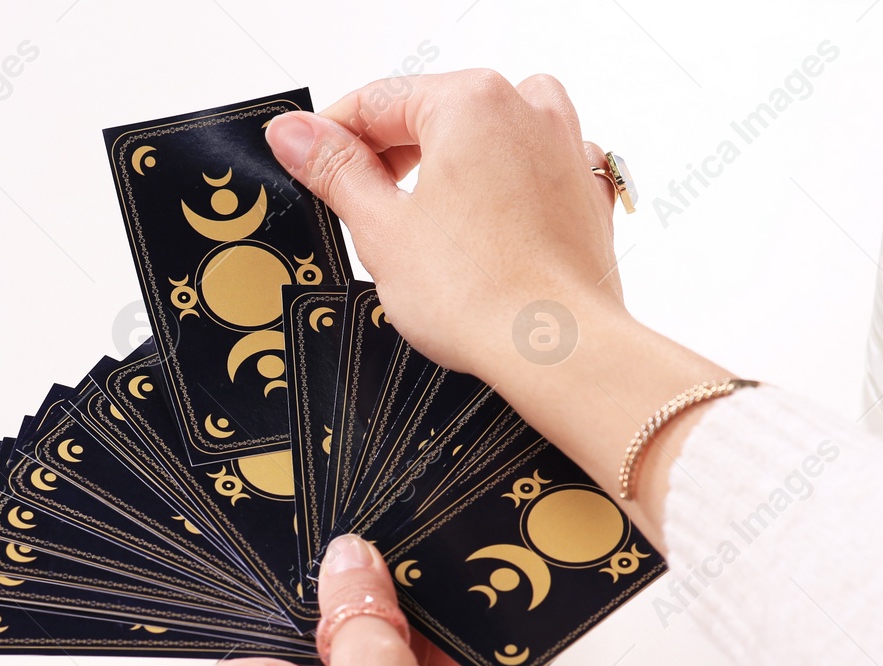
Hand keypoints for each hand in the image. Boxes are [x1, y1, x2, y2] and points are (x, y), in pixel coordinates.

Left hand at [195, 533, 485, 665]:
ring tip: (443, 616)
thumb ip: (361, 607)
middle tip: (408, 584)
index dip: (320, 591)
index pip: (268, 625)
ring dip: (405, 662)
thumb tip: (350, 560)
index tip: (361, 564)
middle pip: (318, 660)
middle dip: (370, 625)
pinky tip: (458, 664)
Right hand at [265, 71, 733, 540]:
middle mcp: (527, 109)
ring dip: (448, 165)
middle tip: (353, 204)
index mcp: (472, 101)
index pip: (378, 100)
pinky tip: (480, 228)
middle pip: (435, 114)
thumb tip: (296, 133)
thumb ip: (336, 171)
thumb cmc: (481, 294)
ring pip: (488, 136)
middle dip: (390, 155)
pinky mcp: (586, 193)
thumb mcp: (382, 229)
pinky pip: (532, 170)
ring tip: (419, 219)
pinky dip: (501, 187)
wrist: (559, 348)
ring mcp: (565, 148)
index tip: (307, 160)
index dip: (332, 134)